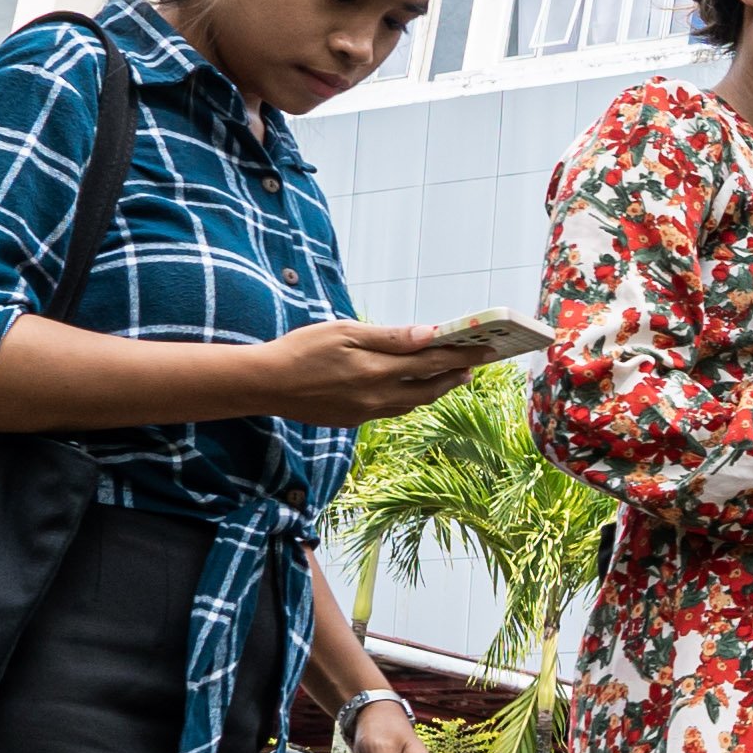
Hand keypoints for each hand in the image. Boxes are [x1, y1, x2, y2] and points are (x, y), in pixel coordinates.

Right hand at [268, 321, 510, 427]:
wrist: (266, 384)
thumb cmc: (302, 349)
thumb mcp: (345, 332)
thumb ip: (389, 337)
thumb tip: (428, 334)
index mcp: (377, 370)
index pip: (432, 362)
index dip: (462, 355)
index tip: (486, 348)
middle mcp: (377, 396)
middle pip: (430, 388)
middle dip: (455, 375)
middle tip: (474, 363)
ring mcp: (366, 413)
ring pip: (413, 403)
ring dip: (436, 389)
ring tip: (451, 375)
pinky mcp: (354, 421)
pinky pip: (392, 410)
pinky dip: (410, 398)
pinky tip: (412, 389)